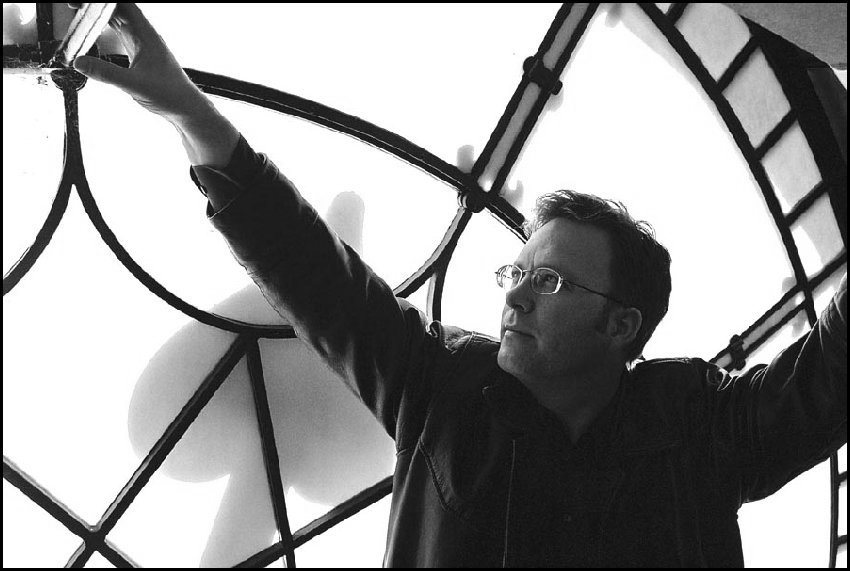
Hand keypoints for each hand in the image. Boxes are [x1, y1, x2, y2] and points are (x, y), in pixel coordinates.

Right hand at [69, 3, 211, 124]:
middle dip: (96, 6)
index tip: (82, 3)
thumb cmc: (170, 94)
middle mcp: (144, 36)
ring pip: (118, 22)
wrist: (186, 107)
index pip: (124, 6)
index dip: (103, 1)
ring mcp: (142, 45)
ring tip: (79, 14)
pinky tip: (94, 33)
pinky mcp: (139, 56)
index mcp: (146, 36)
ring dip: (99, 17)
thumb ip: (107, 73)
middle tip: (74, 7)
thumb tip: (79, 62)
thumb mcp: (135, 85)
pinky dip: (105, 31)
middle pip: (117, 10)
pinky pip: (119, 35)